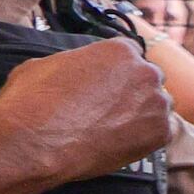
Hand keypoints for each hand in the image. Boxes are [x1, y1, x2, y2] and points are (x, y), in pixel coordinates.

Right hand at [0, 37, 176, 181]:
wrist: (34, 141)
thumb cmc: (32, 101)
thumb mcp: (43, 64)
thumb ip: (70, 62)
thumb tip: (67, 67)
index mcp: (120, 49)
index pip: (130, 55)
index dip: (118, 72)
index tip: (108, 87)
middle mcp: (145, 71)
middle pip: (148, 80)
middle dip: (133, 92)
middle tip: (111, 110)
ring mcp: (156, 102)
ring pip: (157, 106)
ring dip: (142, 115)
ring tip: (114, 129)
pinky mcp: (160, 133)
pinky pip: (160, 133)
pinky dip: (145, 139)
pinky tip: (121, 143)